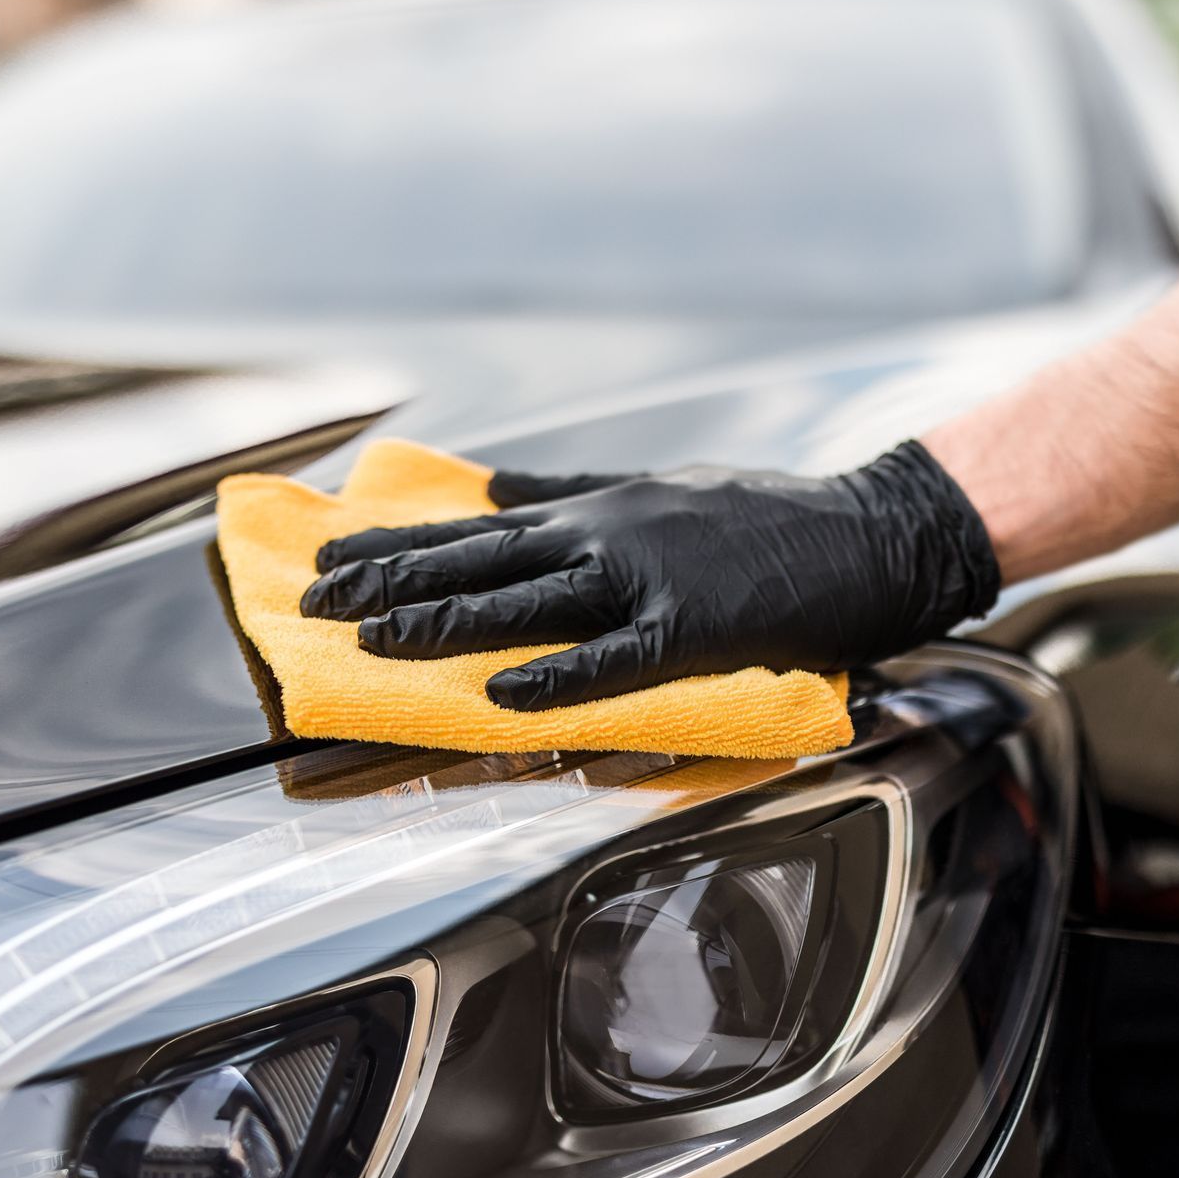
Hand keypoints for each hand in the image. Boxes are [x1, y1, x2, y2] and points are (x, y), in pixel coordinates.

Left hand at [300, 442, 999, 709]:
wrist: (866, 533)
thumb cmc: (760, 515)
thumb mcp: (655, 484)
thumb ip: (565, 487)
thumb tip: (489, 483)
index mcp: (593, 506)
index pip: (471, 528)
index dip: (393, 547)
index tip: (325, 562)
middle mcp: (603, 534)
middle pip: (477, 562)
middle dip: (388, 585)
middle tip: (312, 608)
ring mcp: (646, 580)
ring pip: (526, 604)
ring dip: (444, 624)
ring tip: (373, 644)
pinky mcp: (692, 630)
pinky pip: (612, 659)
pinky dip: (555, 677)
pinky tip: (500, 695)